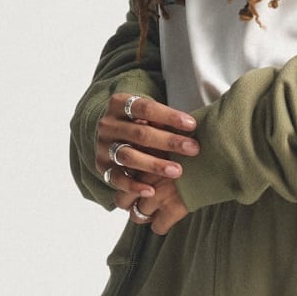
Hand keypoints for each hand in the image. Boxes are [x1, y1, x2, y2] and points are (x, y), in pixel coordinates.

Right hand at [95, 92, 198, 223]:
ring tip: (177, 171)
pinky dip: (133, 186)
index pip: (145, 108)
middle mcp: (108, 124)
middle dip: (169, 142)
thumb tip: (194, 127)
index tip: (192, 125)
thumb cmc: (138, 122)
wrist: (109, 133)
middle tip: (193, 149)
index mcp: (120, 104)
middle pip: (139, 133)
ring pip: (128, 156)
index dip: (169, 117)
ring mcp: (103, 146)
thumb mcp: (147, 113)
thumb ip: (163, 118)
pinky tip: (151, 191)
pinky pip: (116, 178)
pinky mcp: (102, 166)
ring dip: (154, 165)